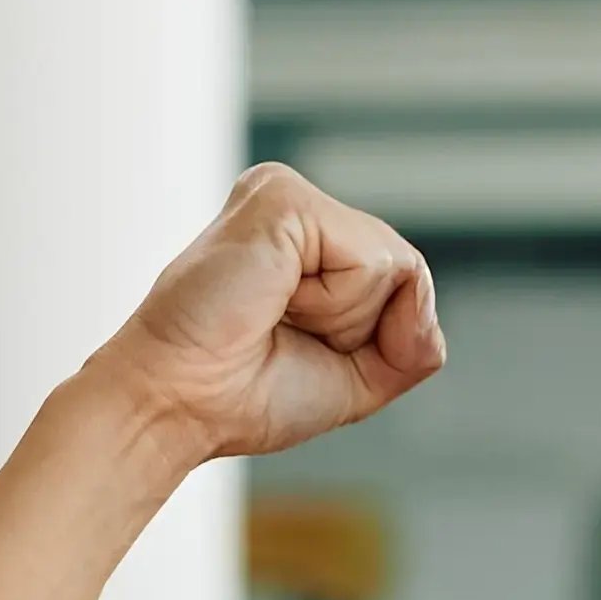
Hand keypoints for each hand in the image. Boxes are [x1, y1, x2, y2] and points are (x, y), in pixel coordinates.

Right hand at [80, 164, 447, 463]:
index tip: (294, 345)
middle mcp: (300, 209)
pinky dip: (336, 304)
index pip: (404, 282)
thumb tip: (420, 291)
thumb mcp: (362, 377)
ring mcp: (289, 195)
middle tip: (280, 332)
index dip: (374, 337)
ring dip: (345, 318)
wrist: (180, 404)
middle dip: (361, 329)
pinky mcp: (284, 198)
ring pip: (396, 266)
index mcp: (311, 240)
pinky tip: (274, 298)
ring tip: (273, 315)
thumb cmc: (247, 393)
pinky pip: (373, 262)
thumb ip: (416, 342)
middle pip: (407, 273)